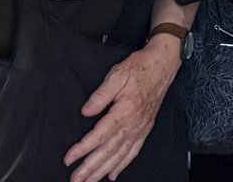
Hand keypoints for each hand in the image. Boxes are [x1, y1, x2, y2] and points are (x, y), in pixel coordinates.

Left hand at [64, 34, 178, 181]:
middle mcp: (134, 124)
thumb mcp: (117, 74)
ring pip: (120, 155)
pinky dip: (123, 164)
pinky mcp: (146, 128)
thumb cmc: (140, 67)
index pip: (100, 135)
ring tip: (89, 181)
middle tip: (76, 180)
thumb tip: (85, 112)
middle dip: (91, 167)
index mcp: (125, 111)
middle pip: (109, 150)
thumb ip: (101, 95)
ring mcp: (141, 127)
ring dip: (103, 170)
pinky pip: (134, 151)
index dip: (83, 148)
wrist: (164, 63)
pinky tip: (113, 174)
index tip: (69, 159)